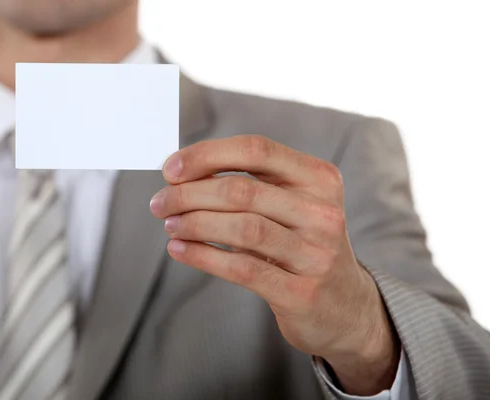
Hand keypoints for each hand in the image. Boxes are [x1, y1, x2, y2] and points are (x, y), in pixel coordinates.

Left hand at [150, 135, 399, 395]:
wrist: (345, 307)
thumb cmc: (303, 246)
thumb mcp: (292, 206)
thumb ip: (249, 185)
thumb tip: (183, 173)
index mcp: (320, 178)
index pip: (256, 150)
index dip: (207, 155)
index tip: (170, 169)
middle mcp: (323, 213)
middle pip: (242, 190)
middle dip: (189, 194)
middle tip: (160, 203)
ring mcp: (316, 254)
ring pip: (242, 228)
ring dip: (193, 223)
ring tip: (170, 225)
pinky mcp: (301, 292)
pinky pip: (242, 268)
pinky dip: (203, 256)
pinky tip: (179, 250)